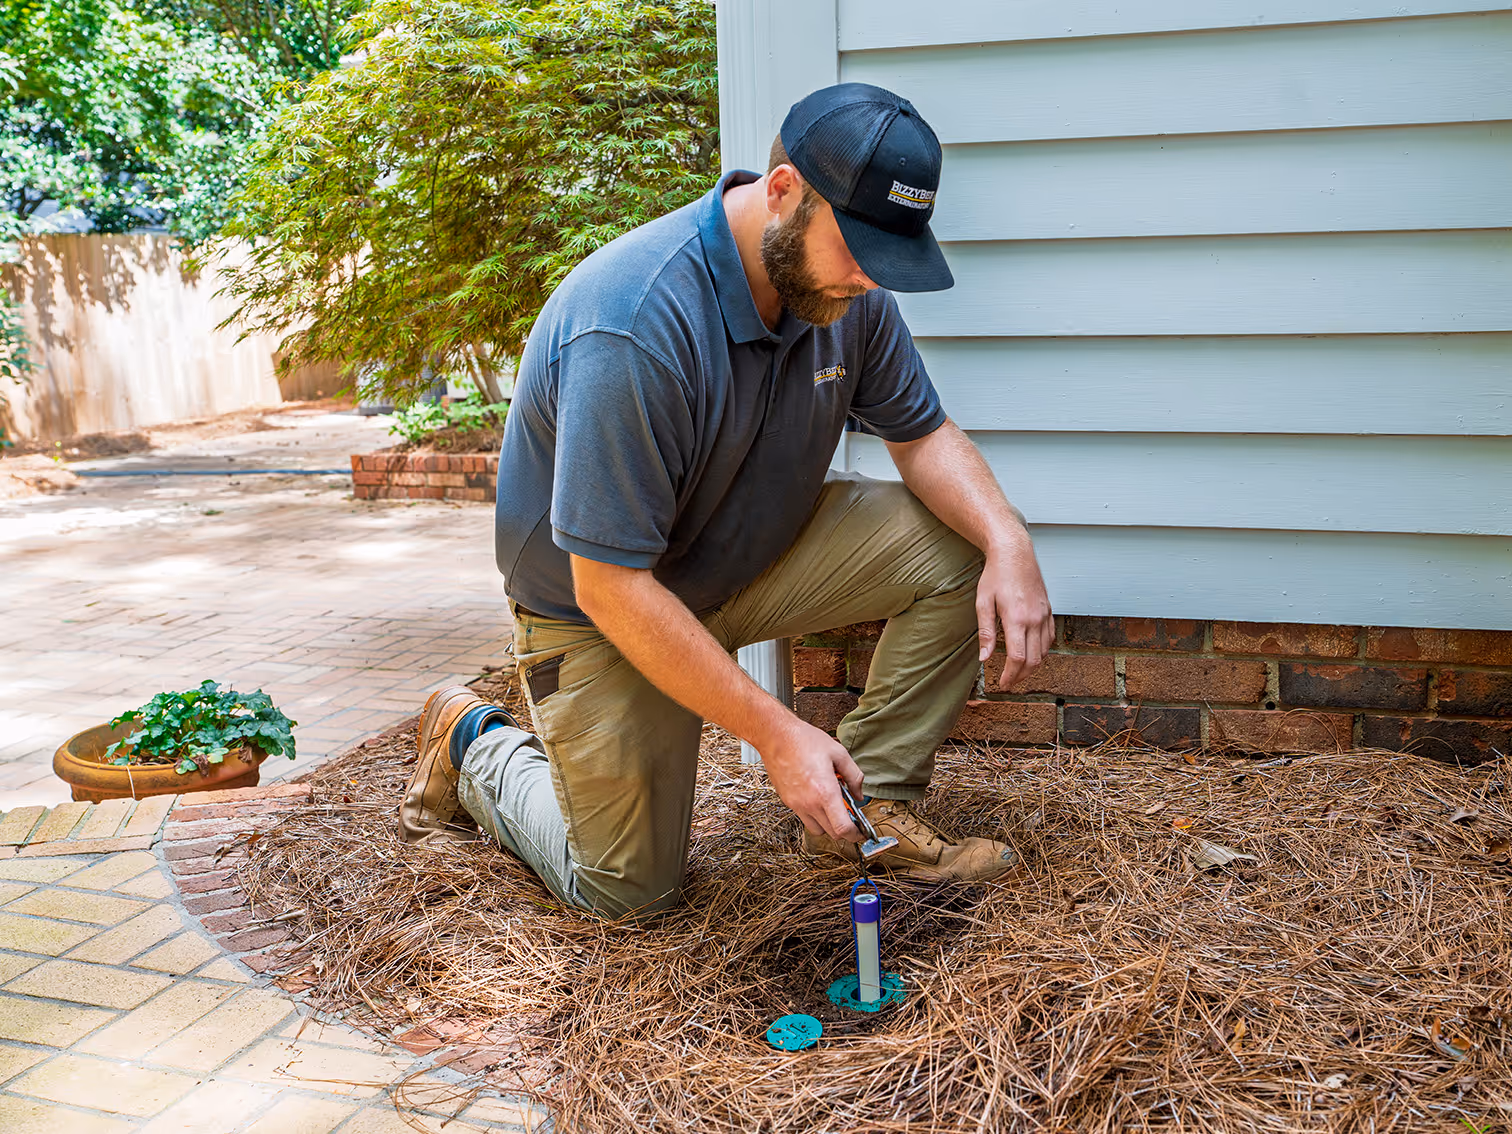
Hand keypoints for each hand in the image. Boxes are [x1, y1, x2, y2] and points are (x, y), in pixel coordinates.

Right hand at [758, 718, 864, 841]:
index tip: (861, 832)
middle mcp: (809, 803)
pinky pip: (804, 817)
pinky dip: (814, 814)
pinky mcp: (787, 801)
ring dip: (828, 824)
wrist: (776, 736)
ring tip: (832, 806)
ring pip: (816, 829)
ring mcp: (796, 804)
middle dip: (844, 830)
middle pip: (831, 833)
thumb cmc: (805, 740)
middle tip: (851, 817)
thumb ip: (854, 777)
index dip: (855, 835)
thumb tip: (859, 795)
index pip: (842, 829)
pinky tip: (817, 797)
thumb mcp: (839, 753)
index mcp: (825, 792)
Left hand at [978, 530, 1054, 690]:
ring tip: (1018, 671)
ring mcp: (1044, 615)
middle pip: (1034, 660)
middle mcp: (1034, 619)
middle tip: (1009, 682)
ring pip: (1045, 652)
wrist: (1015, 553)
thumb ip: (985, 632)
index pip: (1018, 658)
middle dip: (1021, 676)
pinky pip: (1050, 638)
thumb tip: (984, 658)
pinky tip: (1031, 653)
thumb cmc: (996, 575)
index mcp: (1017, 619)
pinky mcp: (1049, 610)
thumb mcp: (982, 602)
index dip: (1010, 675)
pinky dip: (1042, 651)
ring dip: (1032, 666)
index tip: (1002, 684)